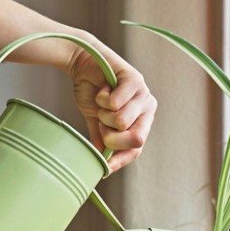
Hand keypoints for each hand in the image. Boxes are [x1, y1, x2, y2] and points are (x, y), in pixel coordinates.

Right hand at [66, 41, 156, 172]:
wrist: (81, 63)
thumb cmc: (91, 91)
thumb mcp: (97, 121)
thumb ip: (103, 139)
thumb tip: (103, 164)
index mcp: (143, 120)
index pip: (137, 148)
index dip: (121, 159)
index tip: (106, 167)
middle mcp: (148, 107)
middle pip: (133, 139)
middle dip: (110, 135)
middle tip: (101, 120)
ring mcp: (144, 93)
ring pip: (121, 122)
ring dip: (103, 114)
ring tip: (102, 101)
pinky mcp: (135, 79)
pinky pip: (115, 103)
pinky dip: (101, 98)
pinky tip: (102, 88)